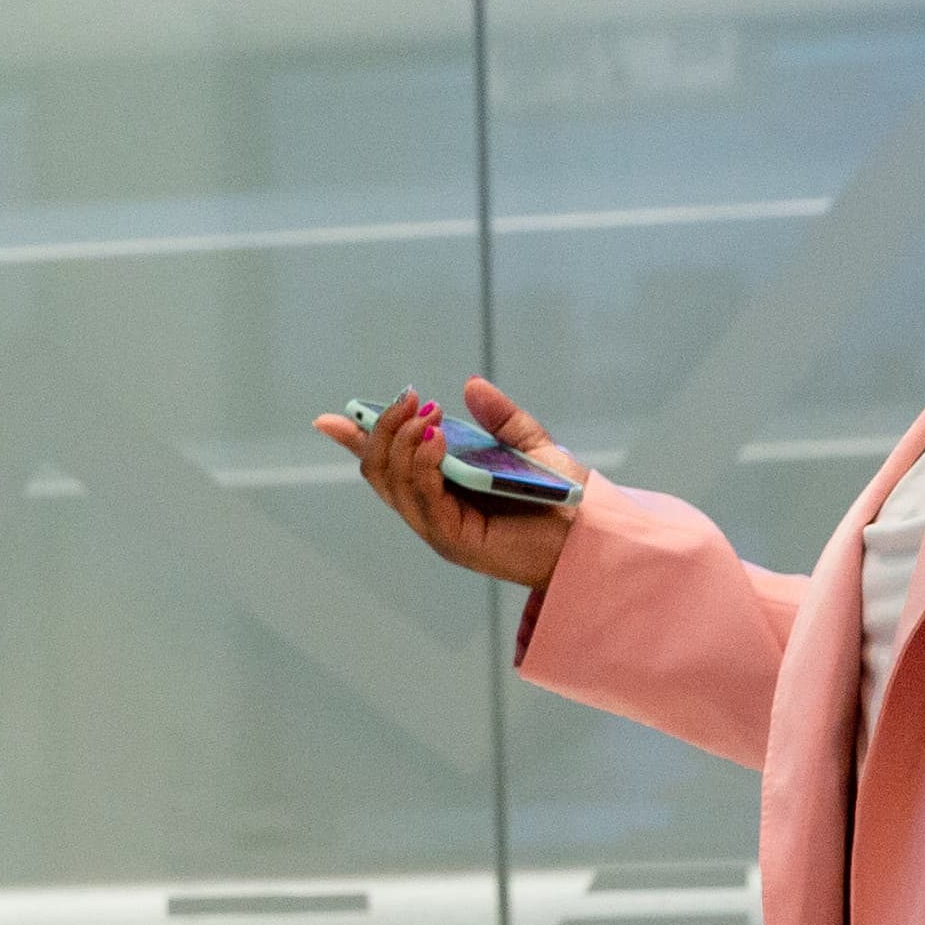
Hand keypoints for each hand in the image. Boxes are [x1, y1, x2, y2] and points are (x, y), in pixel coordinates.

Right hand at [309, 377, 590, 590]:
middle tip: (413, 399)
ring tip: (429, 415)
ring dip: (403, 443)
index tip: (331, 418)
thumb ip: (501, 418)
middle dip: (383, 430)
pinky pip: (422, 499)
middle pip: (379, 472)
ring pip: (393, 484)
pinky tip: (436, 439)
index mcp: (441, 490)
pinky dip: (422, 465)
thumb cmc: (564, 498)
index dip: (356, 441)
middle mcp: (432, 512)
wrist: (593, 534)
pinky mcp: (454, 540)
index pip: (387, 465)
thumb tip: (471, 384)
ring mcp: (439, 529)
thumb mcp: (531, 445)